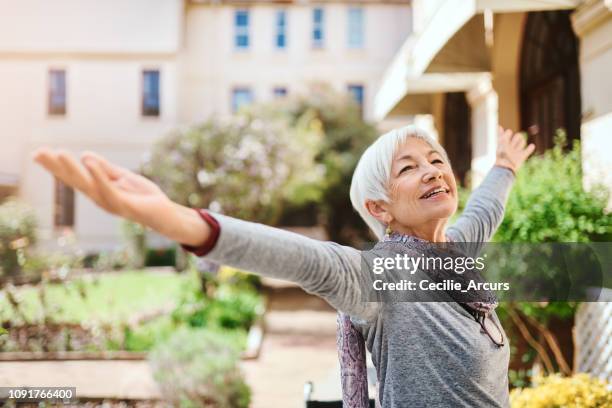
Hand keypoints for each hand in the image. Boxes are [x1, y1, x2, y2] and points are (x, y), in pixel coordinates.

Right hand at [32, 149, 209, 245]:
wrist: (166, 214)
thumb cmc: (144, 197)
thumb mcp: (123, 177)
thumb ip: (105, 168)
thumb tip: (84, 155)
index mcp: (99, 190)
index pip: (74, 176)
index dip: (56, 166)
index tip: (37, 152)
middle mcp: (100, 198)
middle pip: (74, 181)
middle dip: (56, 168)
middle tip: (37, 153)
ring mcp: (111, 203)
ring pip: (88, 185)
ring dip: (73, 170)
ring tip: (58, 153)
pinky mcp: (125, 205)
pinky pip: (109, 189)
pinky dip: (98, 175)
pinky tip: (88, 161)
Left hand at [495, 126, 535, 174]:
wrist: (505, 167)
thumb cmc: (502, 155)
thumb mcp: (501, 144)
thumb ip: (501, 135)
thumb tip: (498, 126)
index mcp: (504, 143)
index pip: (508, 133)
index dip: (508, 133)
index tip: (507, 134)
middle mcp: (510, 146)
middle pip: (517, 136)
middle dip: (517, 137)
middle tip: (514, 141)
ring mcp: (516, 151)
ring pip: (522, 142)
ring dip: (522, 142)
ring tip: (519, 146)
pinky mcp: (521, 157)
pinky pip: (527, 151)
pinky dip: (530, 148)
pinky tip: (531, 145)